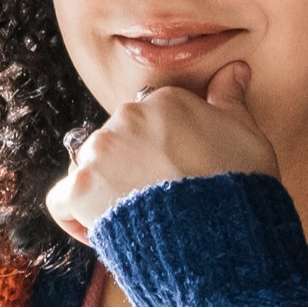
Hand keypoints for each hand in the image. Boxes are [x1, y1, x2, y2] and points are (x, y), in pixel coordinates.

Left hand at [49, 58, 282, 241]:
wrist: (225, 236)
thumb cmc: (241, 188)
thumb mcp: (246, 135)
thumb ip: (230, 99)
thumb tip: (235, 71)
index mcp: (164, 100)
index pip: (147, 121)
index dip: (158, 152)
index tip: (173, 176)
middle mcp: (127, 117)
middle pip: (116, 143)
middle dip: (131, 170)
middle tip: (157, 202)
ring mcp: (101, 151)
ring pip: (90, 169)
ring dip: (106, 191)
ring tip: (137, 220)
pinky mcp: (81, 188)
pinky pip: (61, 201)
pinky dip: (76, 216)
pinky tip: (102, 229)